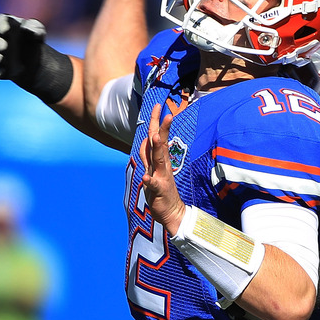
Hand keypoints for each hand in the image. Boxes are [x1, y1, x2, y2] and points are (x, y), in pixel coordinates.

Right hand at [0, 14, 45, 81]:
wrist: (33, 60)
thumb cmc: (33, 41)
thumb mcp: (38, 33)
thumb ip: (37, 28)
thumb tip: (31, 31)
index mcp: (4, 23)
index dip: (1, 25)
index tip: (6, 30)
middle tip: (4, 47)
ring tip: (3, 60)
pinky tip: (4, 72)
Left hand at [139, 104, 185, 234]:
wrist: (173, 212)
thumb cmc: (162, 191)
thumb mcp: (153, 169)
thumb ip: (150, 155)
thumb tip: (148, 138)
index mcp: (160, 160)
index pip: (157, 137)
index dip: (157, 123)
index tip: (159, 106)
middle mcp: (162, 166)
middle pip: (160, 143)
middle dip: (161, 128)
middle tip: (165, 113)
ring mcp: (161, 177)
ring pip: (158, 160)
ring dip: (157, 149)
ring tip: (156, 137)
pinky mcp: (159, 191)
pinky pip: (154, 185)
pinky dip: (150, 180)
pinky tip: (147, 178)